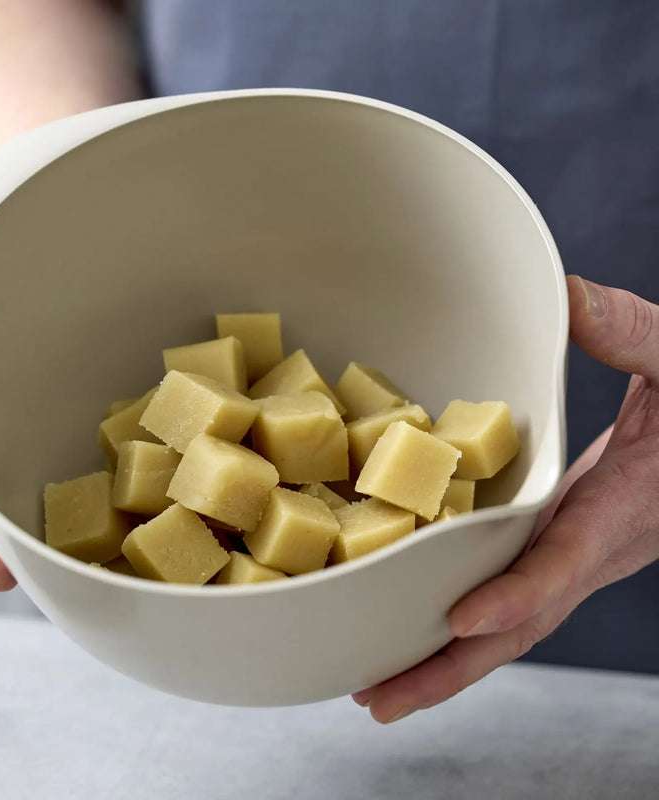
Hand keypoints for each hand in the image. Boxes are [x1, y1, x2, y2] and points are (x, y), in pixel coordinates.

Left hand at [352, 275, 658, 722]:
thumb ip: (630, 331)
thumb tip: (566, 296)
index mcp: (623, 505)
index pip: (567, 560)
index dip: (518, 593)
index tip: (459, 618)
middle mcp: (594, 546)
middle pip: (521, 621)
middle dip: (451, 667)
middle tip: (378, 698)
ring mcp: (574, 558)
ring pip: (509, 626)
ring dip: (444, 664)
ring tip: (375, 689)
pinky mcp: (559, 551)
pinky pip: (507, 600)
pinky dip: (460, 629)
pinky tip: (412, 636)